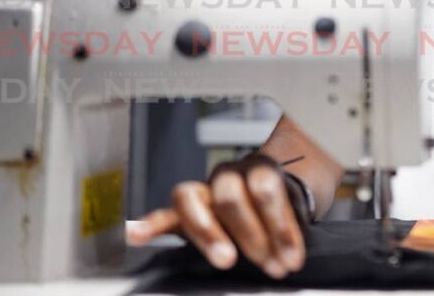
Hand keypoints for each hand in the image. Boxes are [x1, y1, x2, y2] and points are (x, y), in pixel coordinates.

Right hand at [127, 153, 306, 279]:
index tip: (292, 257)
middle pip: (230, 196)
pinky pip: (165, 215)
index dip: (280, 225)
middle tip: (271, 265)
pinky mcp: (187, 211)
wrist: (274, 193)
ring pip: (191, 200)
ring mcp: (205, 190)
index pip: (265, 188)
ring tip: (227, 260)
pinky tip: (137, 236)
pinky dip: (150, 225)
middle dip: (252, 236)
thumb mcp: (296, 209)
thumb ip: (289, 227)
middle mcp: (229, 174)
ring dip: (209, 234)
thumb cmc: (285, 203)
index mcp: (260, 168)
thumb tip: (290, 258)